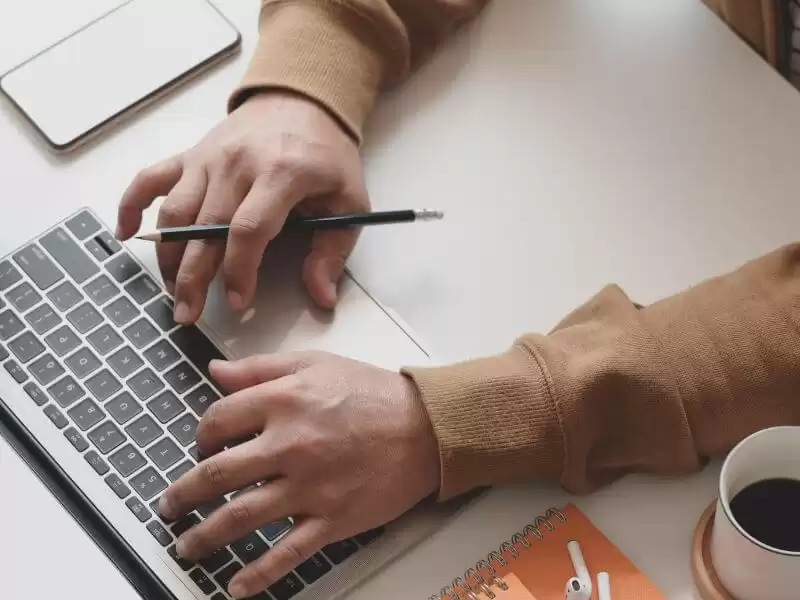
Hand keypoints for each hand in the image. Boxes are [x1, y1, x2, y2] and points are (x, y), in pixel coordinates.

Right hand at [116, 92, 368, 322]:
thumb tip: (322, 297)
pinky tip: (125, 233)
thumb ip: (333, 250)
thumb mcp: (349, 200)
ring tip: (172, 290)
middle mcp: (237, 165)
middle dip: (193, 277)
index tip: (238, 301)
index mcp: (281, 174)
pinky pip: (151, 178)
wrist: (302, 100)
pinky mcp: (191, 155)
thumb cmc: (326, 156)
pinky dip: (131, 204)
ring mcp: (208, 158)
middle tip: (188, 314)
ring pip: (175, 211)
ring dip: (167, 255)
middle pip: (205, 228)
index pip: (249, 230)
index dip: (239, 271)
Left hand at [157, 352, 439, 597]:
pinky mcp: (332, 519)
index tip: (201, 445)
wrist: (427, 427)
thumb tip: (215, 371)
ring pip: (241, 516)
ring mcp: (310, 487)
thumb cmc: (373, 392)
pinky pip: (286, 552)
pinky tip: (236, 585)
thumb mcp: (316, 363)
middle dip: (182, 493)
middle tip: (169, 505)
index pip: (217, 421)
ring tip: (185, 546)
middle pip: (216, 474)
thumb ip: (261, 367)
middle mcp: (290, 445)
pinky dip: (257, 573)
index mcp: (283, 402)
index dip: (201, 435)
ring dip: (204, 535)